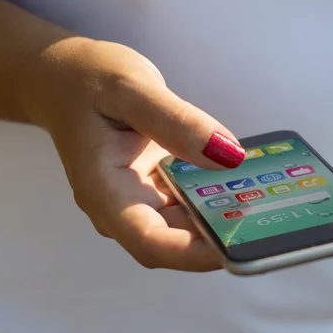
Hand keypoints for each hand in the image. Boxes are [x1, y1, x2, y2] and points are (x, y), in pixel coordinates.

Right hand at [22, 38, 244, 270]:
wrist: (64, 77)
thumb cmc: (87, 79)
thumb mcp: (131, 89)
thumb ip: (178, 122)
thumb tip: (229, 157)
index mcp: (105, 190)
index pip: (151, 241)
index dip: (195, 254)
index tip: (238, 246)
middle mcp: (121, 205)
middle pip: (174, 240)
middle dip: (219, 237)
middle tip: (269, 223)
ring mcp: (137, 198)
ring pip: (185, 226)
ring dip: (222, 218)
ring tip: (266, 204)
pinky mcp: (152, 186)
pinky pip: (187, 201)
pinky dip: (214, 197)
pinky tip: (242, 182)